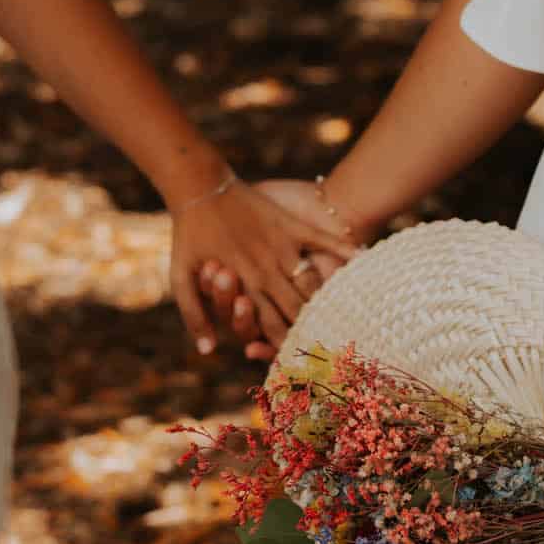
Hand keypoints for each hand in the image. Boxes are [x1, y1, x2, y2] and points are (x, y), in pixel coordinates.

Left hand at [170, 180, 354, 355]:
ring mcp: (281, 246)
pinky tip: (362, 259)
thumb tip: (208, 350)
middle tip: (329, 348)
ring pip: (311, 283)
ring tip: (342, 317)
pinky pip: (320, 239)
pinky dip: (342, 248)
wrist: (199, 184)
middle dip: (310, 329)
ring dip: (326, 301)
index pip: (270, 325)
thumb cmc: (188, 233)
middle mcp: (267, 270)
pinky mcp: (290, 225)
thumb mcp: (181, 276)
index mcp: (244, 284)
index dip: (285, 345)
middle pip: (296, 309)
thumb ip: (195, 314)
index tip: (298, 359)